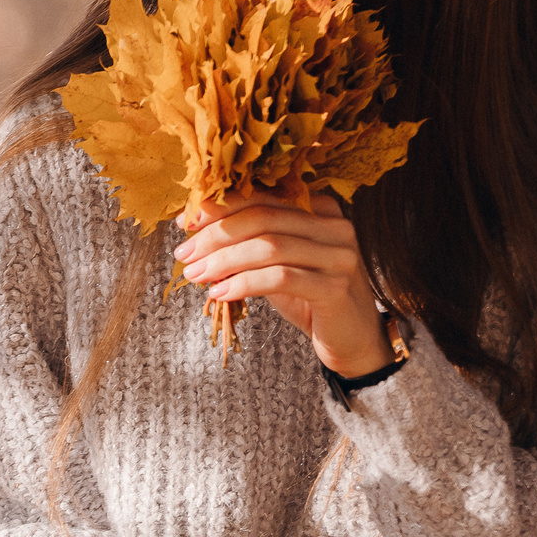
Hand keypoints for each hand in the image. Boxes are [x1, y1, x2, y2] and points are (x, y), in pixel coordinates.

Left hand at [175, 190, 388, 375]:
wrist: (352, 340)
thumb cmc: (308, 297)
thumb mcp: (277, 262)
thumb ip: (249, 241)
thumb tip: (195, 227)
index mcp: (320, 207)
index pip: (262, 196)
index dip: (219, 207)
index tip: (185, 224)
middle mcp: (334, 225)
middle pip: (263, 218)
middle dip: (215, 235)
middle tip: (184, 255)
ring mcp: (339, 256)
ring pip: (269, 247)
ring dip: (223, 261)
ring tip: (195, 276)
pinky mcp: (335, 288)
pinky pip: (281, 278)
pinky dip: (244, 284)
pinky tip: (220, 293)